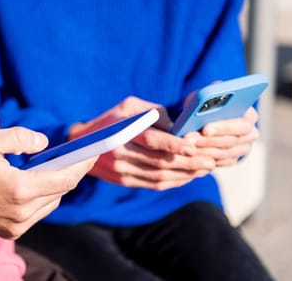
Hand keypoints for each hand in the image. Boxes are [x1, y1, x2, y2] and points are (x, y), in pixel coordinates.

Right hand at [0, 127, 96, 238]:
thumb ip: (20, 138)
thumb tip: (44, 143)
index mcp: (19, 188)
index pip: (65, 179)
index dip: (82, 166)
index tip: (93, 154)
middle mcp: (21, 212)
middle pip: (61, 192)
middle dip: (71, 173)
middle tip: (77, 157)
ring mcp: (16, 225)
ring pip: (51, 204)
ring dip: (56, 187)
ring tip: (56, 168)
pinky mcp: (11, 232)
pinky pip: (37, 214)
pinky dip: (42, 198)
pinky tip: (36, 184)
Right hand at [70, 96, 215, 189]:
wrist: (80, 145)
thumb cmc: (109, 120)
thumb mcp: (127, 106)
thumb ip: (153, 112)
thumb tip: (178, 125)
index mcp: (121, 132)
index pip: (150, 140)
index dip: (173, 144)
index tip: (193, 145)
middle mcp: (120, 154)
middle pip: (159, 162)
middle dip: (187, 162)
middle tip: (210, 160)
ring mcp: (122, 170)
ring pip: (159, 176)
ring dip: (185, 174)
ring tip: (205, 168)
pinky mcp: (124, 181)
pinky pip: (153, 184)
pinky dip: (174, 182)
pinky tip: (189, 176)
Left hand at [184, 107, 258, 165]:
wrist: (206, 116)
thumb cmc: (207, 105)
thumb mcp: (206, 99)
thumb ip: (207, 104)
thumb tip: (197, 112)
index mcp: (249, 115)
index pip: (241, 124)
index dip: (223, 128)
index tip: (205, 130)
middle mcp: (251, 133)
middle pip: (232, 141)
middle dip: (208, 141)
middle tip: (189, 139)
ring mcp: (243, 148)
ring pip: (224, 153)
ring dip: (203, 150)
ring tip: (186, 146)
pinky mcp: (232, 159)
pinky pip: (218, 162)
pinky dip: (203, 158)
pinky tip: (190, 154)